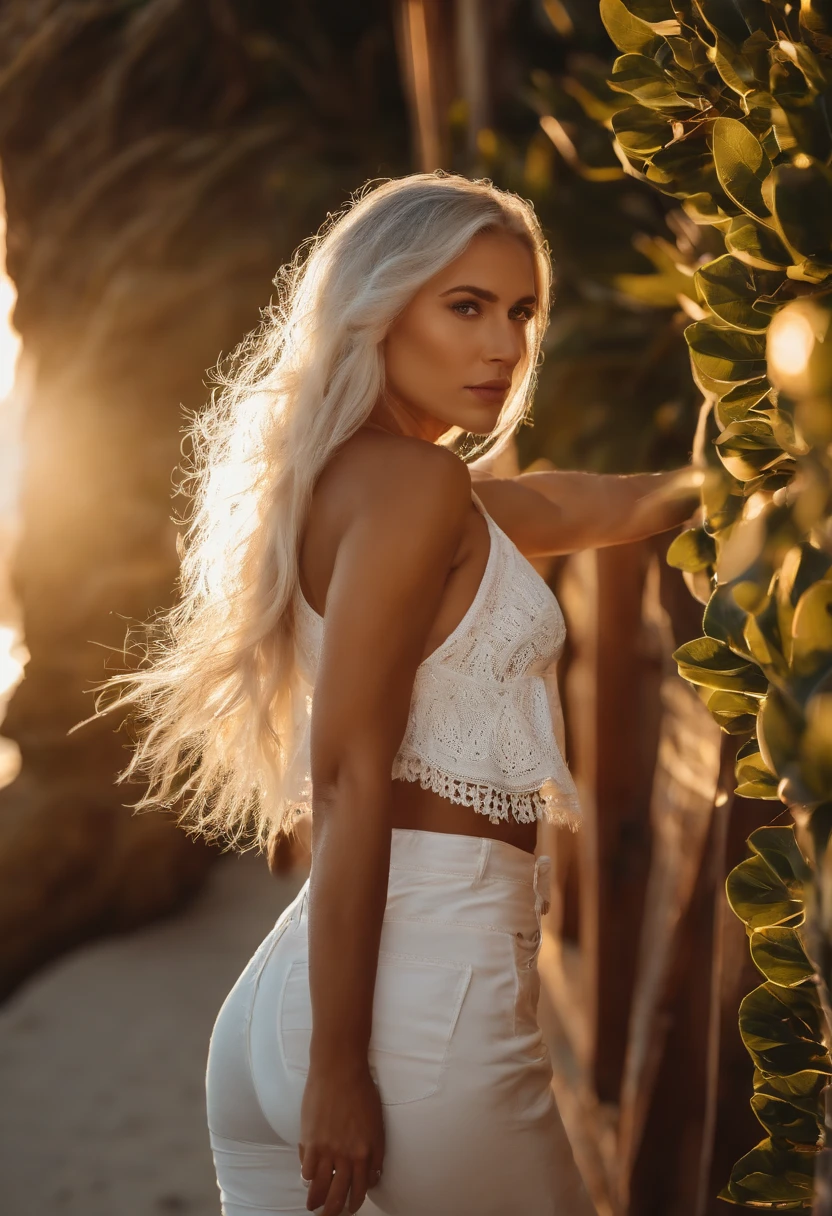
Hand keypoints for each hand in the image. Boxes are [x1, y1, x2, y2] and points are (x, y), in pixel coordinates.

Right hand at [298, 1060, 384, 1213]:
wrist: (340, 1069)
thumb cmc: (361, 1091)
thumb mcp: (376, 1124)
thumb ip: (374, 1151)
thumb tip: (371, 1175)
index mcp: (368, 1152)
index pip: (362, 1189)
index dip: (355, 1202)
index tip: (350, 1205)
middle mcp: (349, 1156)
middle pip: (340, 1196)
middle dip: (335, 1211)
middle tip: (330, 1214)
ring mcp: (328, 1150)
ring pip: (321, 1189)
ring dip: (316, 1202)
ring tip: (313, 1206)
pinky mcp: (311, 1142)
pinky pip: (306, 1172)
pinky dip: (306, 1178)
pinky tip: (306, 1179)